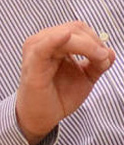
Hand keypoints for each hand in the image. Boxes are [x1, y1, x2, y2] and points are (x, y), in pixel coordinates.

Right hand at [15, 21, 113, 144]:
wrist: (43, 116)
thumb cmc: (57, 95)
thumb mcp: (85, 77)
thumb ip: (98, 64)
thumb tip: (110, 52)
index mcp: (54, 43)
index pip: (78, 29)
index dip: (96, 39)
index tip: (105, 57)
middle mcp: (43, 42)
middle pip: (74, 29)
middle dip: (94, 43)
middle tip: (102, 60)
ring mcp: (36, 51)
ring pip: (65, 35)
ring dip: (87, 46)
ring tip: (97, 61)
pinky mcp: (33, 64)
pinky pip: (43, 47)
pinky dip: (55, 40)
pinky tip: (65, 37)